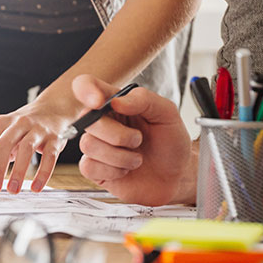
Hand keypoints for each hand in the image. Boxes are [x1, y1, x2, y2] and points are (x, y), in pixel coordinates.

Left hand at [0, 102, 68, 193]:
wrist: (52, 109)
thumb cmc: (25, 128)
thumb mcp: (6, 139)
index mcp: (1, 124)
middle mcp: (18, 124)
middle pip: (4, 144)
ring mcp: (37, 130)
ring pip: (26, 148)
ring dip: (18, 170)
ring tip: (12, 190)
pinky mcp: (54, 138)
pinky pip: (49, 156)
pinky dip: (43, 173)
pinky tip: (36, 187)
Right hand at [72, 75, 193, 205]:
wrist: (177, 176)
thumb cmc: (170, 143)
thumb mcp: (167, 114)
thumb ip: (144, 99)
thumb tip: (116, 102)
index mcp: (115, 103)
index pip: (87, 85)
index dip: (86, 89)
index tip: (100, 102)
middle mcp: (102, 123)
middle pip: (87, 119)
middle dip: (117, 134)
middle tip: (138, 140)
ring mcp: (96, 146)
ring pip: (88, 145)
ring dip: (120, 156)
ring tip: (136, 159)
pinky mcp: (94, 169)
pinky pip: (88, 167)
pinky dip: (112, 171)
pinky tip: (125, 170)